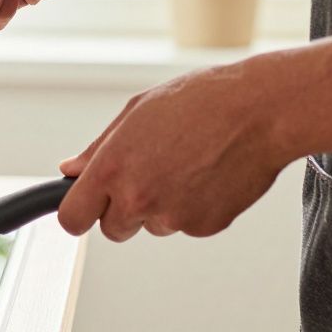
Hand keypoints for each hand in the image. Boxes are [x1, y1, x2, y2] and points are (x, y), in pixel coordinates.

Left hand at [56, 61, 291, 240]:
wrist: (261, 111)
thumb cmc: (199, 102)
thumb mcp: (135, 113)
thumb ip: (97, 149)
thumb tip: (70, 170)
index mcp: (112, 169)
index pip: (72, 218)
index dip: (77, 214)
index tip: (83, 209)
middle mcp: (137, 198)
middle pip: (112, 230)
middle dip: (122, 211)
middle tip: (146, 177)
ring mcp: (172, 216)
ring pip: (153, 226)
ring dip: (161, 206)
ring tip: (186, 165)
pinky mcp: (205, 226)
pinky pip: (187, 225)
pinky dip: (193, 207)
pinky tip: (208, 175)